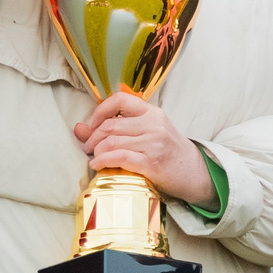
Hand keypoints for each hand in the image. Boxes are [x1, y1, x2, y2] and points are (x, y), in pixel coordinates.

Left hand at [73, 90, 215, 207]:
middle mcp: (153, 125)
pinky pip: (118, 157)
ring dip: (96, 150)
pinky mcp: (151, 163)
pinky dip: (102, 161)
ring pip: (111, 141)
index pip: (120, 99)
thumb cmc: (168, 152)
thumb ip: (116, 128)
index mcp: (152, 113)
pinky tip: (96, 166)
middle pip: (110, 124)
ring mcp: (153, 144)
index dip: (100, 110)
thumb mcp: (147, 134)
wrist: (194, 173)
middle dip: (92, 136)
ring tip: (93, 157)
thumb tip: (78, 128)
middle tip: (87, 147)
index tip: (92, 124)